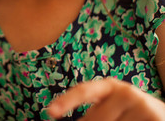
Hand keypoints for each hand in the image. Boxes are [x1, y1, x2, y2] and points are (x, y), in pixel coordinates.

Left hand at [48, 77, 164, 119]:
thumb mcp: (111, 107)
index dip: (66, 101)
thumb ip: (93, 114)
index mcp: (109, 86)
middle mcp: (125, 92)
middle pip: (95, 118)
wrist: (163, 116)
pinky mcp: (153, 118)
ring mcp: (141, 105)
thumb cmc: (130, 114)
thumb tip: (60, 116)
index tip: (51, 111)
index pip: (84, 91)